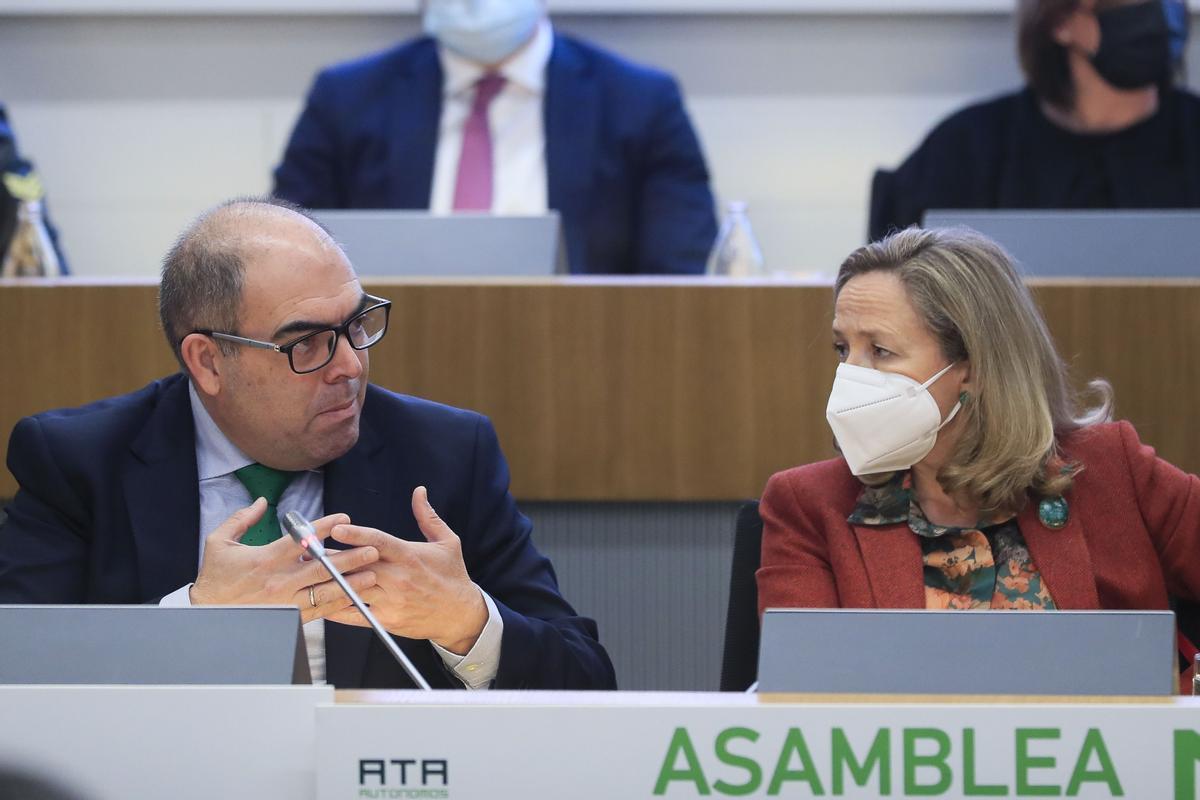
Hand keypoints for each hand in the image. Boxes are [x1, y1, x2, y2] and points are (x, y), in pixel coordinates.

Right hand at [189, 499, 379, 623]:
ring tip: (372, 575)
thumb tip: (261, 501)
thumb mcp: (219, 542)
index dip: (324, 528)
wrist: (204, 615)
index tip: (344, 519)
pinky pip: (317, 612)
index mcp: (265, 559)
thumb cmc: (214, 577)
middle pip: (321, 568)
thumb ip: (241, 519)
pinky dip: (337, 605)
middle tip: (371, 550)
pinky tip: (353, 598)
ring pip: (324, 591)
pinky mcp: (287, 618)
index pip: (300, 540)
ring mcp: (285, 602)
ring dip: (350, 583)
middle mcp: (278, 581)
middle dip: (349, 558)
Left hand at [325, 486, 487, 653]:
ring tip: (308, 574)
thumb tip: (419, 491)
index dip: (357, 535)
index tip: (337, 529)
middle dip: (334, 558)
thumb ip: (428, 517)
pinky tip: (321, 601)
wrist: (461, 614)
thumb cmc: (453, 575)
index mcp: (409, 555)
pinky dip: (336, 608)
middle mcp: (398, 578)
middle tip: (310, 550)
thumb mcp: (448, 542)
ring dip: (330, 581)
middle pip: (359, 565)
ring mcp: (391, 601)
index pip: (379, 542)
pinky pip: (355, 614)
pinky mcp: (386, 620)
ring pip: (353, 589)